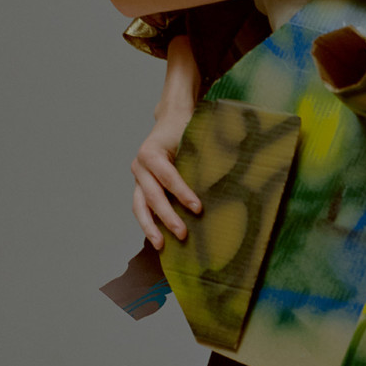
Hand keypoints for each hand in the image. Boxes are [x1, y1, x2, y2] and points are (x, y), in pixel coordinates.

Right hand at [131, 108, 201, 250]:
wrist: (170, 119)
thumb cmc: (184, 129)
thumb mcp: (193, 137)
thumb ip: (203, 156)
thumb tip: (228, 178)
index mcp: (151, 152)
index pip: (168, 177)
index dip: (182, 193)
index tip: (198, 208)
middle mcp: (140, 166)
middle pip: (152, 196)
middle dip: (167, 216)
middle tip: (182, 234)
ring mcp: (138, 177)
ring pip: (139, 206)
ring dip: (150, 227)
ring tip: (161, 246)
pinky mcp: (140, 186)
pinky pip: (141, 207)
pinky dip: (149, 223)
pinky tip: (159, 238)